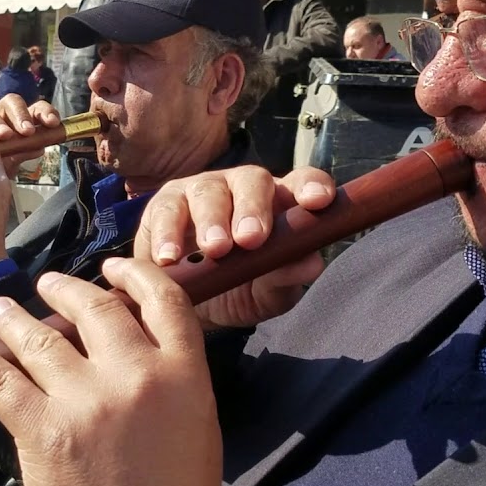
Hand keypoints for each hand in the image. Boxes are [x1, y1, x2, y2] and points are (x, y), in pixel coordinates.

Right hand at [0, 95, 61, 175]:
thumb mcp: (9, 164)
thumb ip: (22, 154)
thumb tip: (40, 148)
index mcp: (18, 122)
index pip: (35, 110)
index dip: (45, 112)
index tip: (53, 123)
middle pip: (11, 102)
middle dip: (20, 114)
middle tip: (27, 130)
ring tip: (4, 135)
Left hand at [0, 258, 221, 485]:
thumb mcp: (197, 427)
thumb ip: (173, 379)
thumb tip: (136, 346)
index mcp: (184, 375)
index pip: (163, 300)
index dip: (133, 274)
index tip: (112, 267)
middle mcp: (135, 377)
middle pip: (97, 308)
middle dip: (68, 288)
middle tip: (49, 283)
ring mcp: (85, 401)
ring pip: (40, 336)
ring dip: (13, 316)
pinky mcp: (42, 430)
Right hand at [134, 165, 336, 329]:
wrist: (184, 304)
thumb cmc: (236, 290)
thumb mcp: (265, 293)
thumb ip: (285, 277)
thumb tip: (312, 264)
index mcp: (280, 204)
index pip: (301, 182)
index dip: (311, 186)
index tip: (318, 201)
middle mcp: (244, 189)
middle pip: (253, 181)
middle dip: (254, 209)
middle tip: (252, 239)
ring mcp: (204, 190)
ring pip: (209, 192)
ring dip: (213, 220)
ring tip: (216, 250)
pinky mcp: (167, 203)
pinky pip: (167, 210)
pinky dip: (168, 233)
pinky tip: (170, 257)